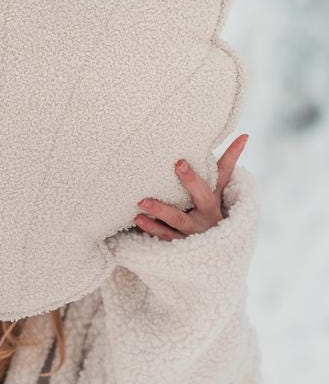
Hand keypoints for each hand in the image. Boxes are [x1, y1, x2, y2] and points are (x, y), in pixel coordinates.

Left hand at [133, 134, 248, 240]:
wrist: (213, 248)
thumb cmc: (212, 208)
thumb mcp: (220, 189)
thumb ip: (229, 163)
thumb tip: (245, 135)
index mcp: (216, 198)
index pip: (219, 177)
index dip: (213, 165)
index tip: (184, 159)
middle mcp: (207, 214)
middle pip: (201, 197)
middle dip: (191, 182)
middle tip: (178, 164)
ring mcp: (193, 229)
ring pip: (178, 219)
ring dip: (160, 210)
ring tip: (142, 201)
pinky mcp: (179, 242)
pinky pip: (165, 235)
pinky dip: (151, 227)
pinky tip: (138, 218)